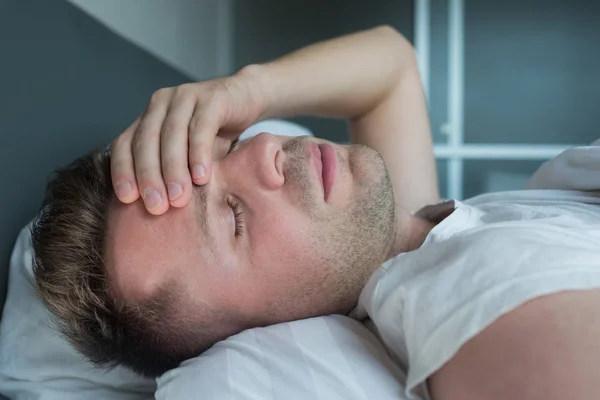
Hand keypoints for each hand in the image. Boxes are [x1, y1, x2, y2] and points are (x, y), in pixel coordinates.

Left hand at [110, 76, 264, 214]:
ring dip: (174, 169)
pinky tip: (201, 176)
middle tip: (156, 206)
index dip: (123, 171)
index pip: (125, 144)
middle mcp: (161, 104)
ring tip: (178, 198)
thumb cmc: (215, 133)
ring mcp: (185, 97)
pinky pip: (201, 128)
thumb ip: (172, 171)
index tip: (127, 199)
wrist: (248, 99)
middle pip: (146, 141)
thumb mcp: (188, 153)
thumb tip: (156, 211)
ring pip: (172, 135)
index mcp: (148, 118)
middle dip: (148, 176)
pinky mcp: (212, 98)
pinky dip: (199, 153)